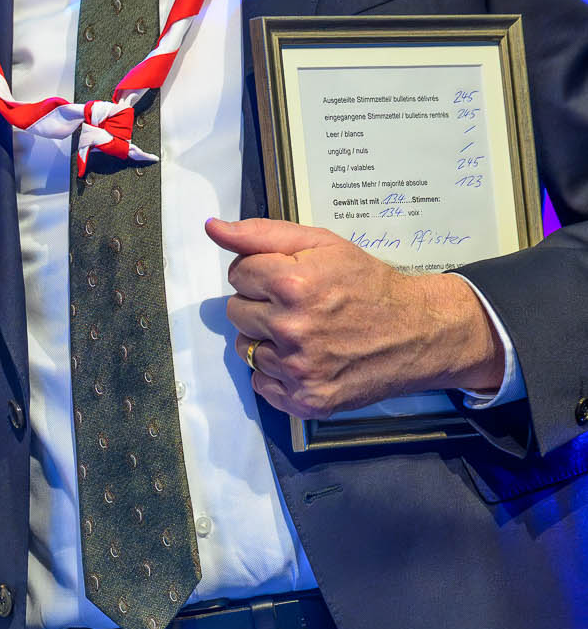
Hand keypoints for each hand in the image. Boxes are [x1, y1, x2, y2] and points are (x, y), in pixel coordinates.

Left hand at [205, 216, 504, 416]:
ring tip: (305, 333)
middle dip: (261, 305)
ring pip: (246, 349)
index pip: (238, 274)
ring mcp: (298, 369)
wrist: (417, 333)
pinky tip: (306, 359)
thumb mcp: (322, 244)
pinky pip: (261, 384)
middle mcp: (291, 329)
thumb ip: (261, 234)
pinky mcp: (305, 399)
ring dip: (268, 340)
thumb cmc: (368, 284)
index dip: (262, 273)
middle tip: (299, 306)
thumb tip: (213, 228)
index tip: (289, 278)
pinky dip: (277, 373)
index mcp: (291, 284)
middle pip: (236, 312)